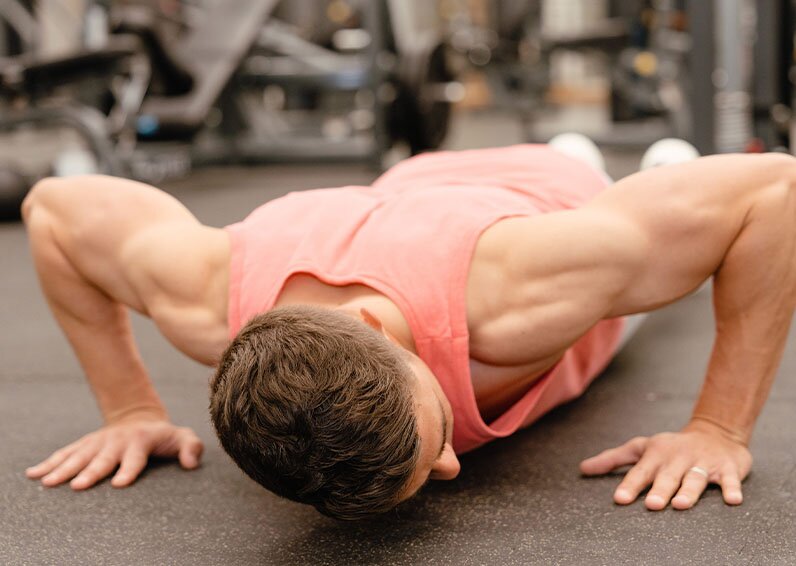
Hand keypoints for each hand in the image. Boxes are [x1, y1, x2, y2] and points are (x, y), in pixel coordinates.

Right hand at [25, 410, 203, 489]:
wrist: (140, 417)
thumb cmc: (164, 436)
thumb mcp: (182, 437)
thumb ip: (190, 448)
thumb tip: (191, 463)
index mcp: (141, 441)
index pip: (135, 458)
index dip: (128, 470)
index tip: (119, 484)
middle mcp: (116, 442)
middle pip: (102, 459)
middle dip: (90, 472)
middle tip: (77, 486)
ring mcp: (98, 442)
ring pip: (79, 456)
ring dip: (62, 468)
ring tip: (46, 481)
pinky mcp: (85, 444)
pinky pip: (65, 453)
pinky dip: (49, 462)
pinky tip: (33, 473)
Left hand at [579, 420, 751, 509]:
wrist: (715, 432)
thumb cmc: (670, 447)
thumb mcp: (640, 448)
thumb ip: (612, 459)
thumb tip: (582, 469)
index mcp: (656, 455)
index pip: (640, 472)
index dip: (629, 485)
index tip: (619, 499)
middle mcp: (678, 458)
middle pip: (667, 476)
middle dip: (659, 490)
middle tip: (651, 504)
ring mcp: (703, 463)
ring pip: (695, 478)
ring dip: (689, 491)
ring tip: (680, 505)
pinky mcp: (728, 468)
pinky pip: (730, 480)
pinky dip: (732, 488)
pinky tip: (732, 500)